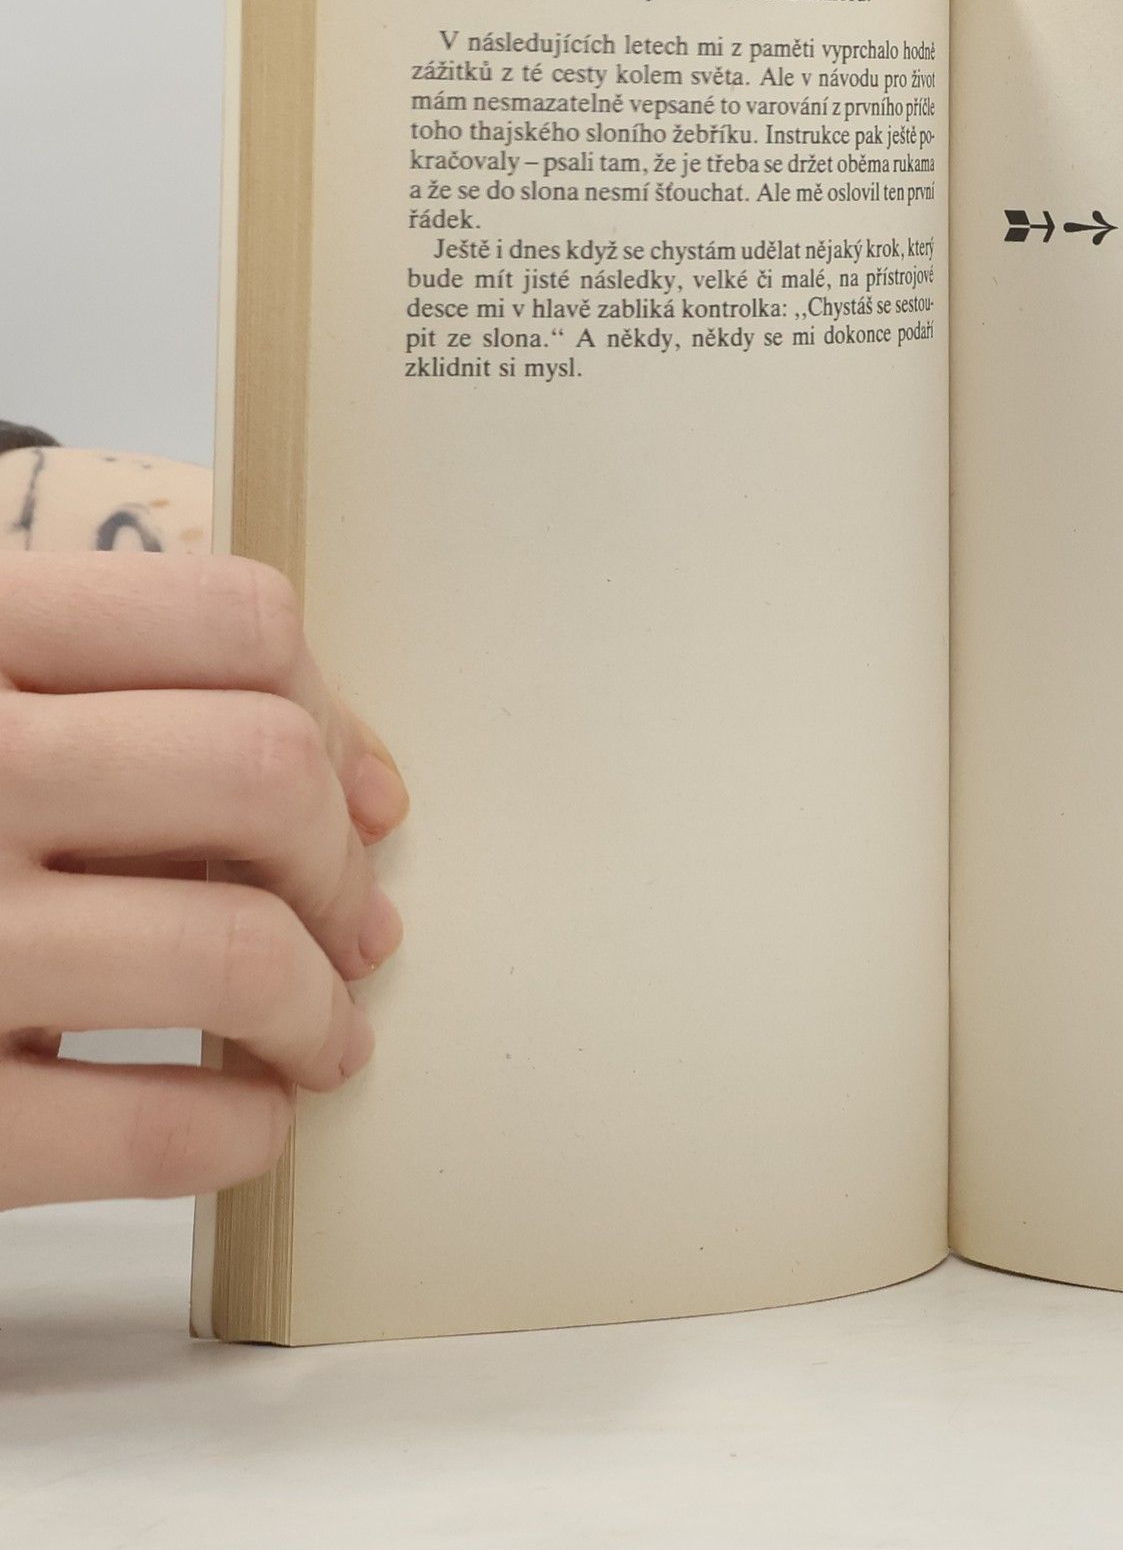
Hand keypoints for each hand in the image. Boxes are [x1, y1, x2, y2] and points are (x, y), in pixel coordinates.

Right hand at [0, 451, 406, 1207]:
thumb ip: (128, 701)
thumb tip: (367, 798)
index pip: (236, 619)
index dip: (331, 712)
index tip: (353, 792)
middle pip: (263, 772)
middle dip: (336, 866)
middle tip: (345, 925)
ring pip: (236, 949)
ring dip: (317, 1010)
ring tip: (316, 1035)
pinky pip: (148, 1125)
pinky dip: (238, 1132)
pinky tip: (240, 1121)